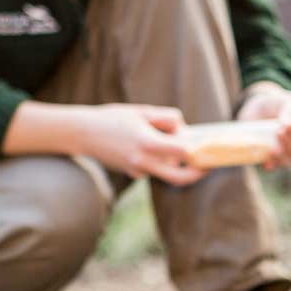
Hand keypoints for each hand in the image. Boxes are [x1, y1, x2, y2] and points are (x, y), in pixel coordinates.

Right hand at [77, 104, 204, 185]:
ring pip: (167, 172)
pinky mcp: (133, 174)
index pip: (183, 153)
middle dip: (197, 174)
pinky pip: (154, 169)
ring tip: (161, 139)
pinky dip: (158, 160)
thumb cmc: (113, 118)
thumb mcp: (142, 111)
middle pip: (180, 178)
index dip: (195, 147)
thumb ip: (167, 119)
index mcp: (148, 143)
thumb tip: (186, 131)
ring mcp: (137, 171)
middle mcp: (143, 162)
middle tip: (207, 166)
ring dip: (173, 161)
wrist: (83, 133)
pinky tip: (144, 145)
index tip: (204, 144)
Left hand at [236, 82, 290, 169]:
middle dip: (288, 144)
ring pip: (286, 162)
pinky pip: (272, 167)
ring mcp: (284, 155)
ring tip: (272, 147)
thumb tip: (287, 124)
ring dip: (280, 156)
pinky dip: (269, 165)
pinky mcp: (269, 159)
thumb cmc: (277, 104)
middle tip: (278, 131)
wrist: (256, 110)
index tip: (288, 125)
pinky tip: (266, 162)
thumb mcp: (287, 101)